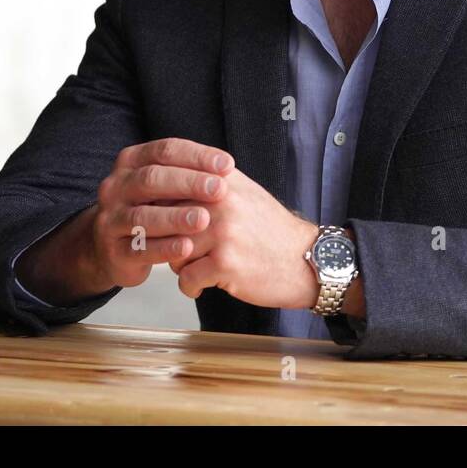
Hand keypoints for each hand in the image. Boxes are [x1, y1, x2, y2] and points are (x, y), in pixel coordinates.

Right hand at [88, 138, 232, 288]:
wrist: (115, 248)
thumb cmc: (152, 207)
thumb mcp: (166, 184)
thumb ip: (190, 173)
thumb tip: (226, 167)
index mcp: (130, 162)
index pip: (164, 151)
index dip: (197, 156)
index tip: (227, 165)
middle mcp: (115, 187)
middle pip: (151, 179)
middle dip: (188, 183)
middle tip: (219, 189)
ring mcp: (110, 220)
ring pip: (141, 216)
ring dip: (175, 217)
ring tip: (204, 219)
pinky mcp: (113, 252)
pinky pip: (138, 249)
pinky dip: (164, 248)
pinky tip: (187, 247)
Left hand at [169, 164, 320, 308]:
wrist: (306, 259)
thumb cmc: (272, 231)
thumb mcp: (244, 193)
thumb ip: (209, 184)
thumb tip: (166, 186)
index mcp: (221, 181)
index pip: (169, 188)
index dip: (160, 211)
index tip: (164, 225)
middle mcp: (220, 201)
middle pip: (166, 222)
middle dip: (169, 241)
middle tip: (184, 251)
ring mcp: (222, 232)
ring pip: (172, 252)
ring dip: (181, 266)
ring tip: (200, 267)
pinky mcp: (224, 262)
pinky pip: (185, 278)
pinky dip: (191, 287)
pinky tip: (206, 284)